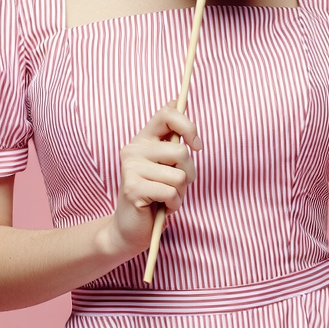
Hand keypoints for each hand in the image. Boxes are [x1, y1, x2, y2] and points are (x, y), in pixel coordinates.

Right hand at [108, 102, 201, 256]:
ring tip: (166, 198)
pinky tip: (161, 207)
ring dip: (180, 193)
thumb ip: (173, 136)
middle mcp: (134, 149)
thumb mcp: (168, 162)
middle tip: (175, 186)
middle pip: (181, 151)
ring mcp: (131, 168)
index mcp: (144, 139)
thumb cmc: (157, 194)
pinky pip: (171, 193)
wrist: (131, 228)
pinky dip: (173, 204)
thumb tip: (179, 99)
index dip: (188, 125)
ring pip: (179, 175)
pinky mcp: (132, 188)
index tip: (197, 146)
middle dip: (188, 173)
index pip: (167, 114)